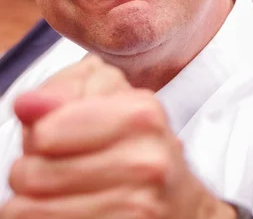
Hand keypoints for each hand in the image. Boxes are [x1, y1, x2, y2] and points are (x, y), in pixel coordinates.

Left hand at [0, 56, 236, 218]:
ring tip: (67, 193)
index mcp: (141, 115)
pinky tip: (73, 212)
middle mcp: (145, 161)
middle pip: (30, 172)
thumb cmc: (134, 147)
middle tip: (65, 169)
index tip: (63, 137)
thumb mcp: (108, 102)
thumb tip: (26, 104)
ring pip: (27, 209)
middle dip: (32, 171)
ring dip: (34, 203)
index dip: (41, 134)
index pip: (44, 132)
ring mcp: (137, 205)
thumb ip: (63, 94)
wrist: (178, 201)